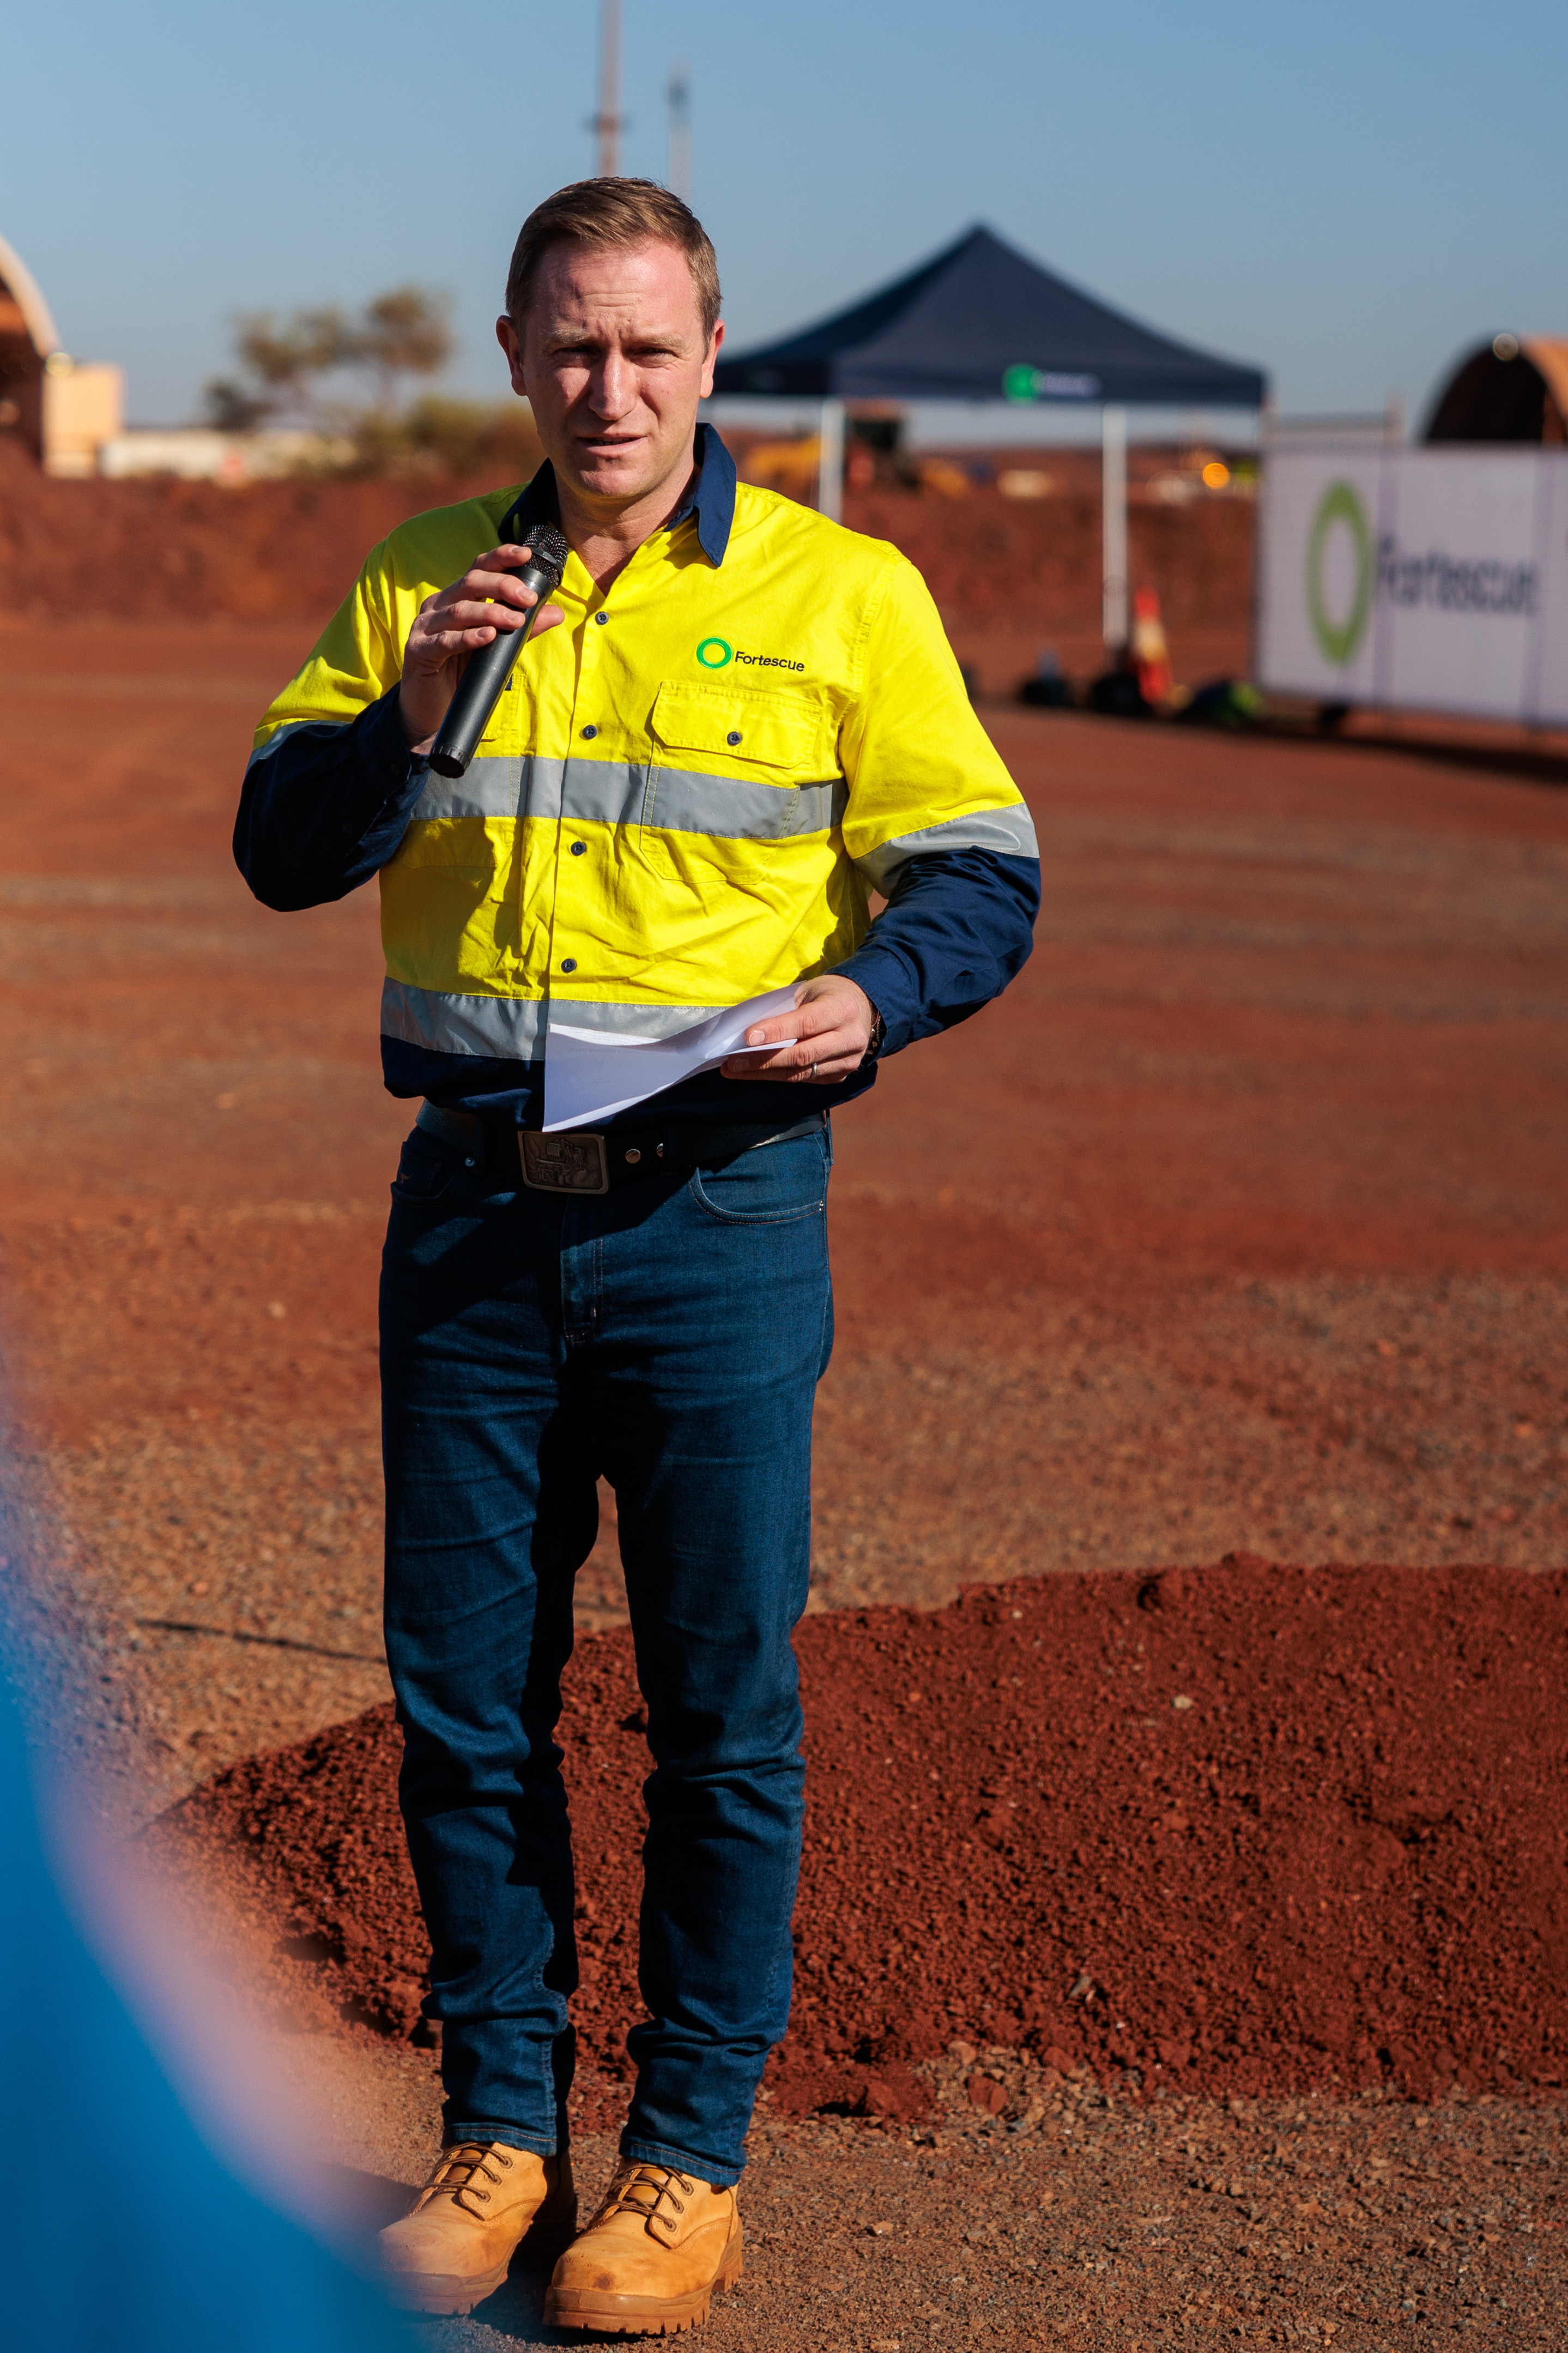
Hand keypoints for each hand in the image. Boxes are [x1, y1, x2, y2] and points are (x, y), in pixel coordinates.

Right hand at [398, 545, 564, 751]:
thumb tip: (556, 613)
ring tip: (517, 621)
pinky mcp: (418, 651)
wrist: (431, 711)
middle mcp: (438, 606)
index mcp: (456, 598)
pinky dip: (468, 637)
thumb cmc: (463, 673)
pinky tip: (488, 637)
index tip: (526, 554)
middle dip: (502, 586)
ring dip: (491, 613)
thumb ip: (523, 629)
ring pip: (459, 610)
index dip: (501, 557)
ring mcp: (424, 627)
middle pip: (470, 583)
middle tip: (529, 598)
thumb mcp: (497, 648)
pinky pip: (444, 641)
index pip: (478, 568)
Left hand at [719, 975, 874, 1083]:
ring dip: (764, 1073)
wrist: (864, 1008)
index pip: (806, 1023)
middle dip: (762, 1060)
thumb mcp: (810, 991)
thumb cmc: (828, 995)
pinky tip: (756, 1073)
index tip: (747, 1037)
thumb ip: (786, 1011)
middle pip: (802, 1055)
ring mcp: (848, 1061)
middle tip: (731, 1062)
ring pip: (801, 1073)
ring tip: (735, 1070)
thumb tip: (749, 1033)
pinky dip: (778, 1076)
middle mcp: (850, 1038)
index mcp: (842, 1009)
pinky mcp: (841, 1076)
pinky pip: (805, 1079)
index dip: (776, 1031)